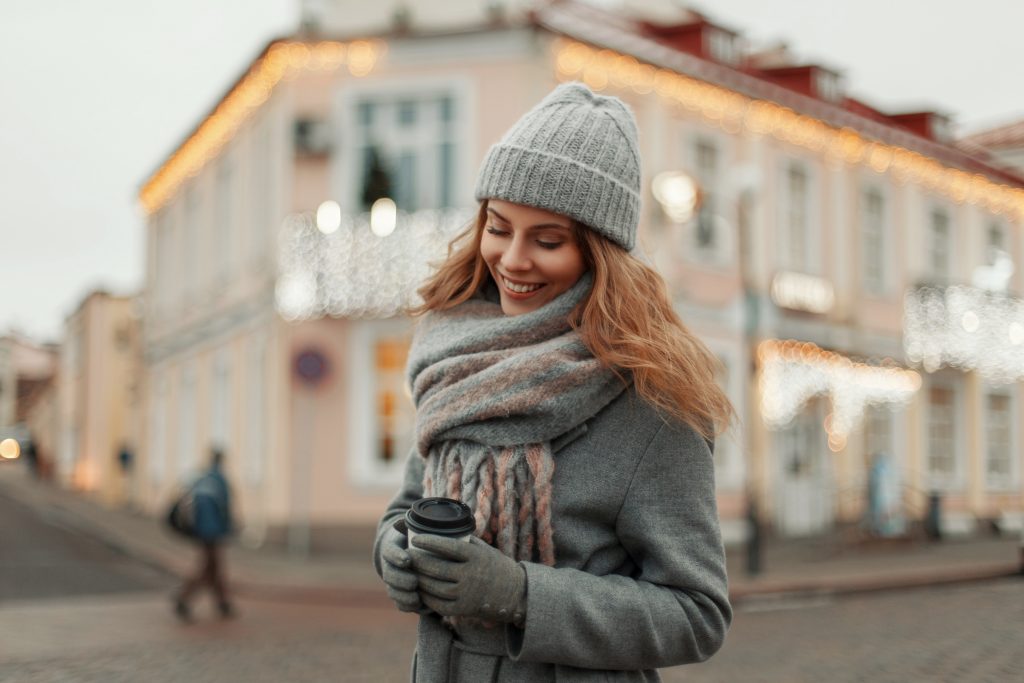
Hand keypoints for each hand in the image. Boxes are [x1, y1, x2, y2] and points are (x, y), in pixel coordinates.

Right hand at [379, 526, 422, 612]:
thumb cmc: (414, 537)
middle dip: (400, 580)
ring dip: (404, 596)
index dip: (396, 556)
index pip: (389, 552)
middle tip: (414, 582)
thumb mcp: (412, 526)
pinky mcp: (400, 594)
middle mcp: (389, 566)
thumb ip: (412, 518)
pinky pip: (401, 604)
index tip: (407, 559)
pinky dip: (410, 607)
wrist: (407, 552)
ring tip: (416, 599)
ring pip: (393, 592)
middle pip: (390, 575)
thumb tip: (411, 505)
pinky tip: (423, 608)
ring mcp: (393, 582)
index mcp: (391, 548)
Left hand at [408, 535, 526, 624]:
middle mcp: (471, 575)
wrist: (513, 593)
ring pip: (434, 587)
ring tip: (409, 571)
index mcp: (476, 557)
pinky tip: (419, 589)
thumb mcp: (482, 549)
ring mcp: (466, 594)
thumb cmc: (493, 565)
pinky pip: (438, 603)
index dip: (429, 542)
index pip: (448, 547)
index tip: (415, 538)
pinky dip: (425, 596)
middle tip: (406, 555)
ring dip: (418, 579)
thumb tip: (437, 525)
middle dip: (418, 561)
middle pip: (437, 568)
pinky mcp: (463, 609)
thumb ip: (462, 539)